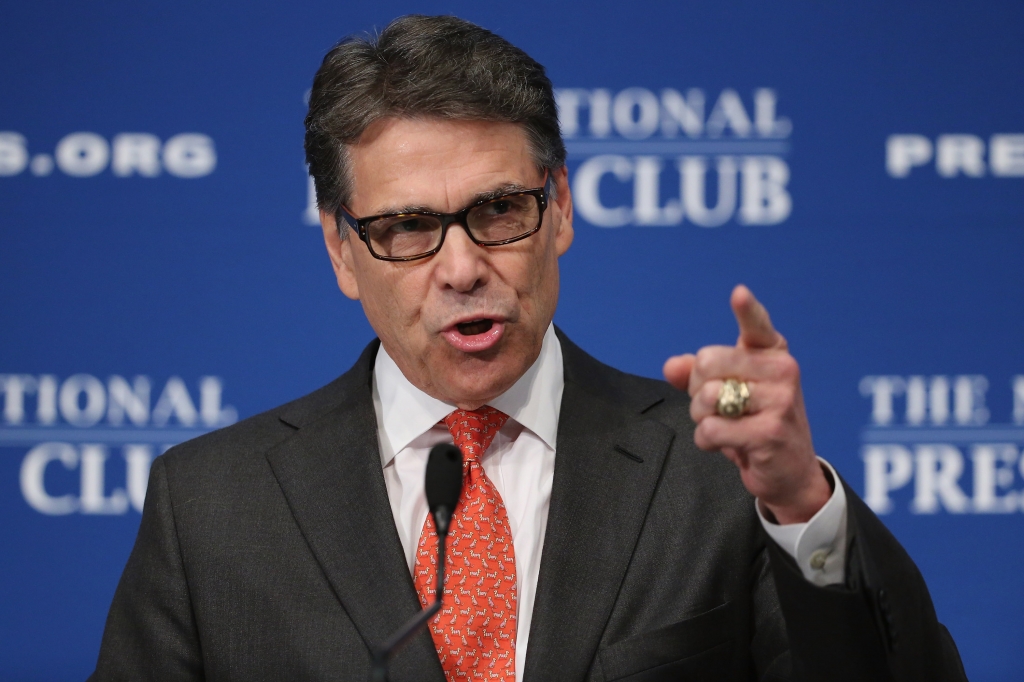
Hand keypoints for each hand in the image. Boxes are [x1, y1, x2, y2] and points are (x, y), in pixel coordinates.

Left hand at [663, 285, 830, 524]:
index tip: (738, 294)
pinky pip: (711, 429)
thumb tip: (671, 366)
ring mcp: (780, 401)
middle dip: (698, 389)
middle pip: (707, 362)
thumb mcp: (728, 393)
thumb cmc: (755, 424)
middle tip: (718, 407)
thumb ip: (696, 375)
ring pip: (707, 396)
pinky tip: (727, 445)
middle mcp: (782, 371)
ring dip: (702, 417)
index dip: (746, 310)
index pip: (757, 325)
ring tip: (725, 426)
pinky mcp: (770, 432)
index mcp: (772, 354)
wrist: (790, 472)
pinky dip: (707, 441)